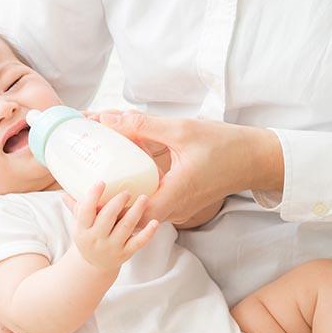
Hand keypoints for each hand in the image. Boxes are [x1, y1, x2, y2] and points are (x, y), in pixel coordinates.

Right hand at [70, 181, 158, 270]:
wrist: (94, 265)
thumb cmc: (88, 237)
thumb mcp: (79, 225)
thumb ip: (77, 207)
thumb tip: (66, 190)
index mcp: (83, 229)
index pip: (85, 211)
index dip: (93, 196)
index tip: (101, 182)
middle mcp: (96, 239)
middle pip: (107, 218)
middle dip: (117, 203)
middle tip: (127, 191)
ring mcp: (112, 247)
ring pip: (125, 228)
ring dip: (135, 212)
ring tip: (143, 198)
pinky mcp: (126, 253)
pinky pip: (138, 243)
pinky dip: (148, 233)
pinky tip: (155, 222)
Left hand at [91, 110, 283, 226]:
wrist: (255, 159)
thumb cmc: (224, 145)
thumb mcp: (181, 130)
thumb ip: (143, 126)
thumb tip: (108, 120)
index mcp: (172, 196)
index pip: (127, 212)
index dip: (102, 204)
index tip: (80, 189)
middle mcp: (171, 208)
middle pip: (128, 212)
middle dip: (102, 197)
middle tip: (77, 179)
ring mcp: (175, 207)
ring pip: (138, 206)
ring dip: (116, 192)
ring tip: (92, 174)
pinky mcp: (178, 200)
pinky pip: (149, 199)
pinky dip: (132, 187)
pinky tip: (119, 170)